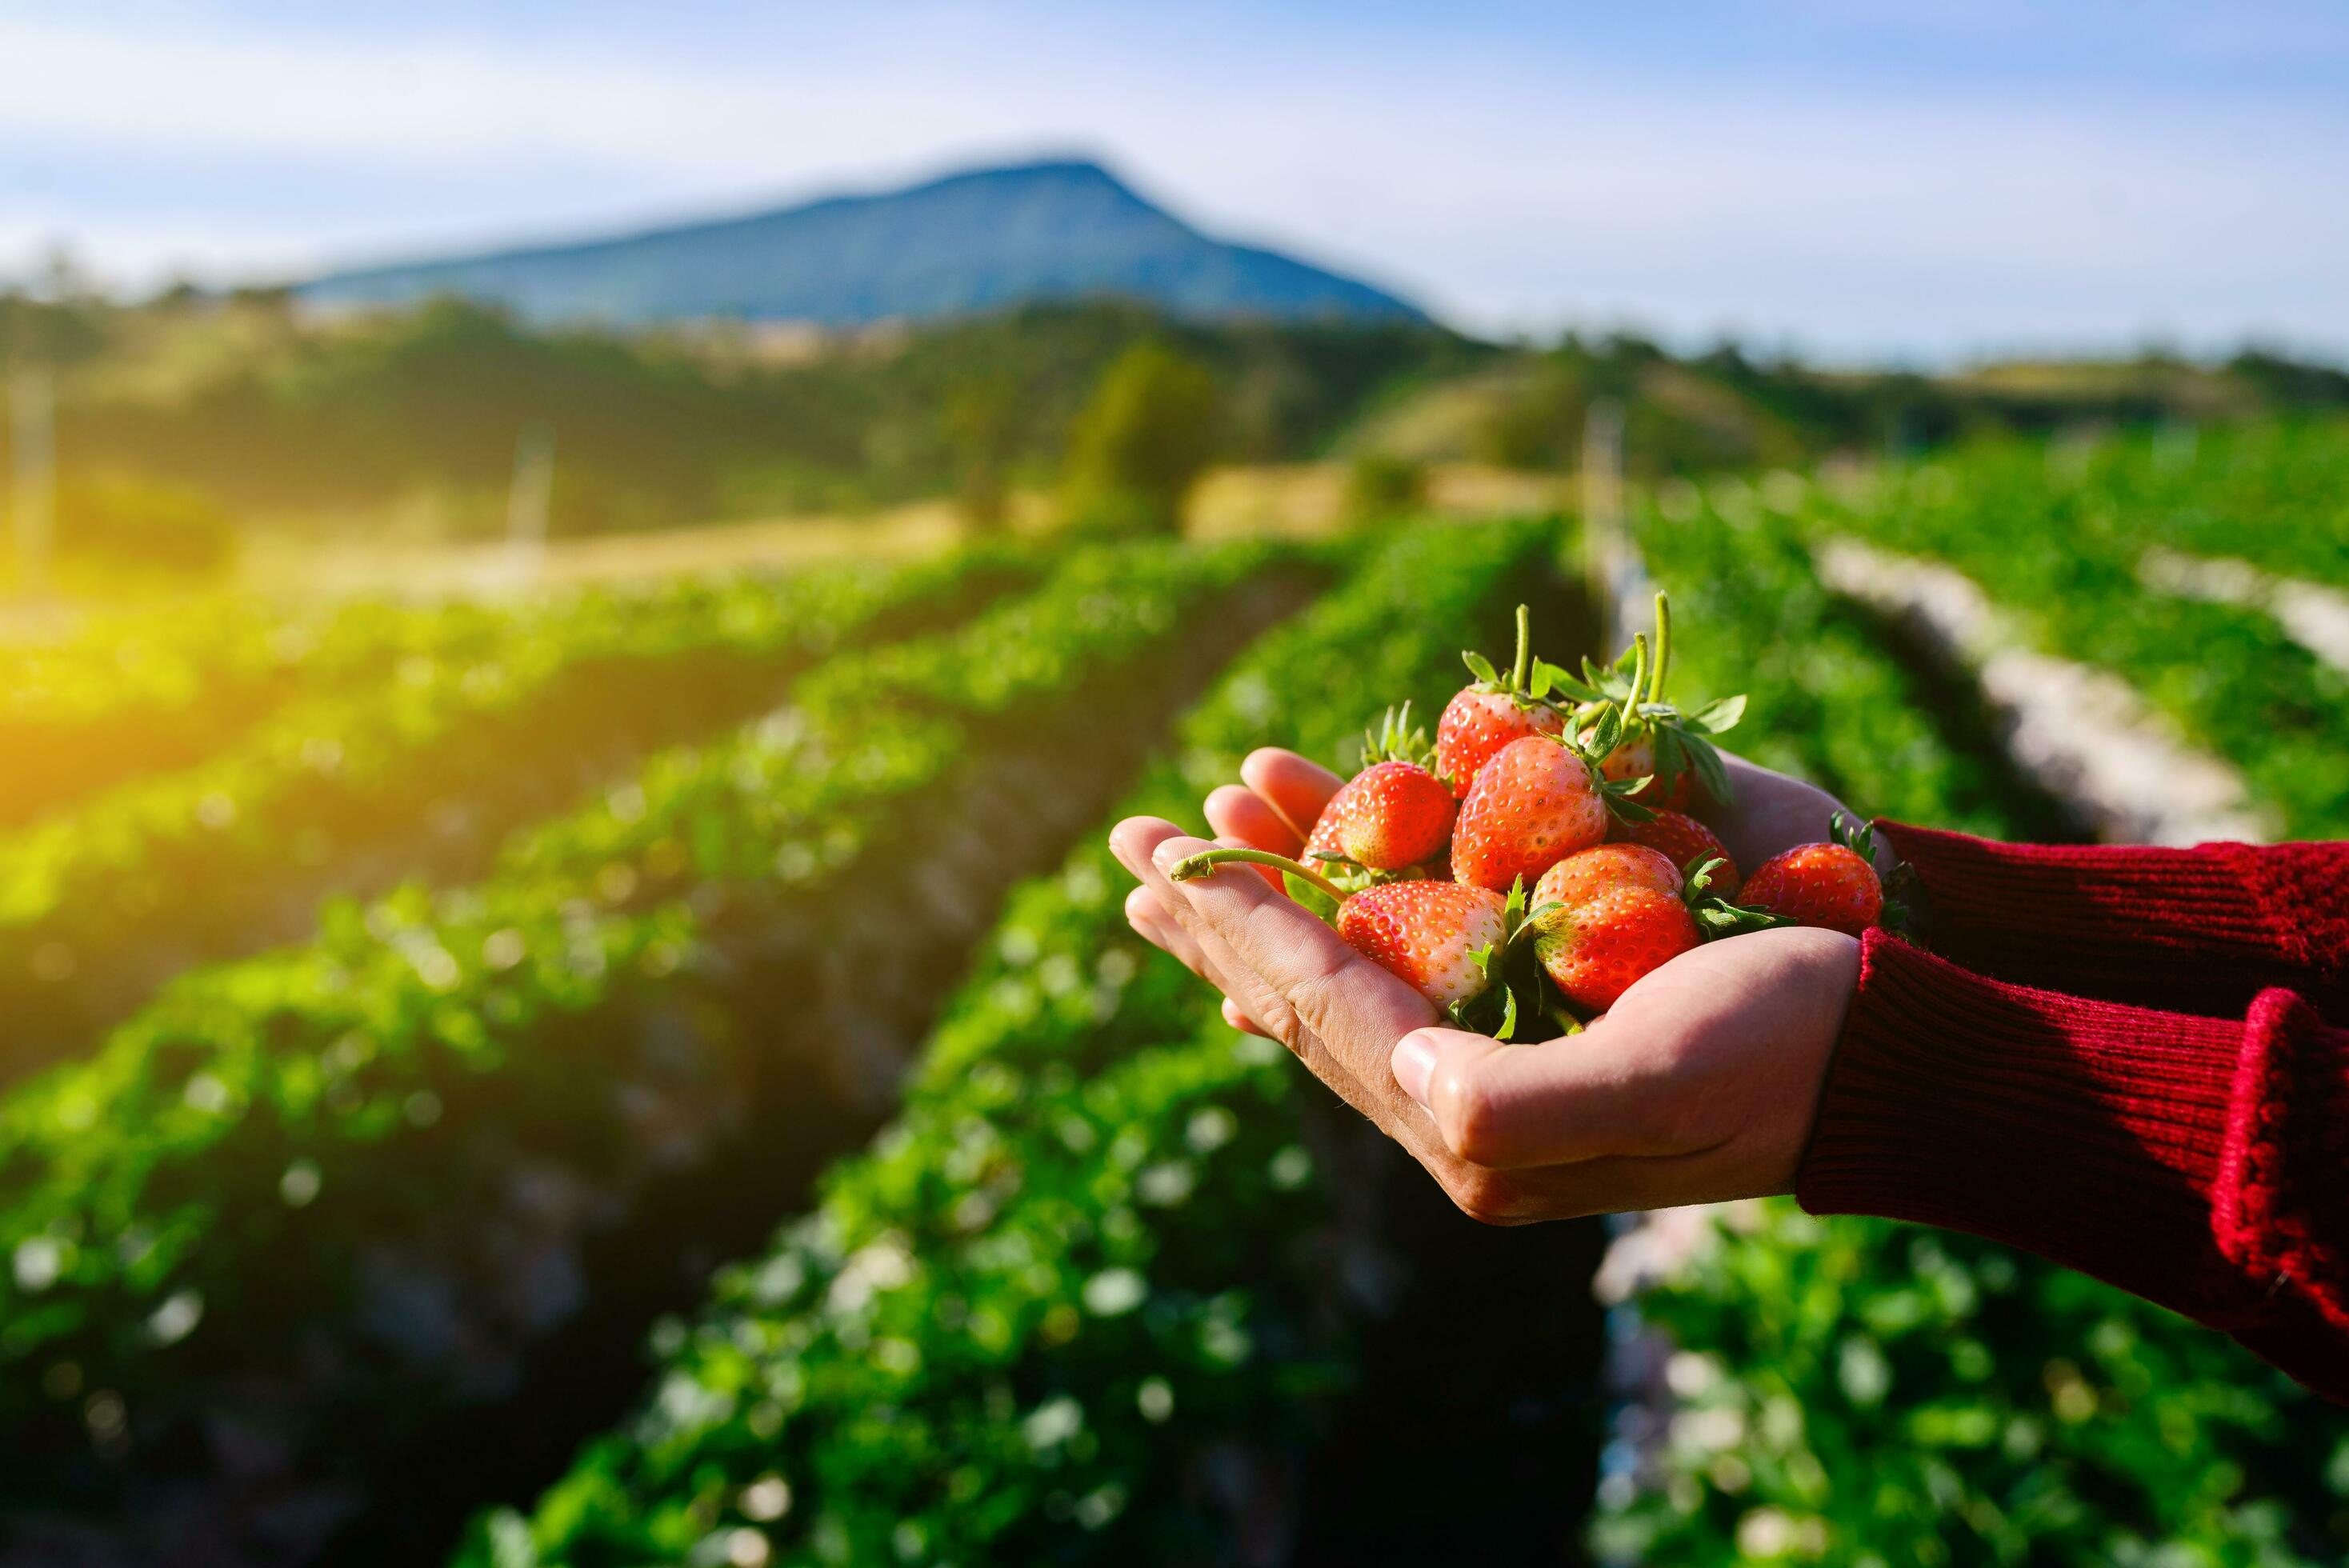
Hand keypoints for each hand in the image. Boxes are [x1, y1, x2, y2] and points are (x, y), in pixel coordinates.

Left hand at [1109, 748, 1861, 1221]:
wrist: (1891, 1028)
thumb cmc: (1787, 1053)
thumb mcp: (1661, 1086)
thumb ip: (1520, 1104)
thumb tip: (1395, 1068)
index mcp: (1477, 1122)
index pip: (1330, 1012)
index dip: (1246, 934)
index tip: (1172, 868)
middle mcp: (1470, 1072)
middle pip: (1312, 980)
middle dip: (1222, 912)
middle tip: (1130, 852)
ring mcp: (1502, 1009)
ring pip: (1356, 935)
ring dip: (1278, 869)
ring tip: (1203, 812)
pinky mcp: (1543, 954)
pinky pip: (1426, 902)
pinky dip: (1366, 846)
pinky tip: (1317, 802)